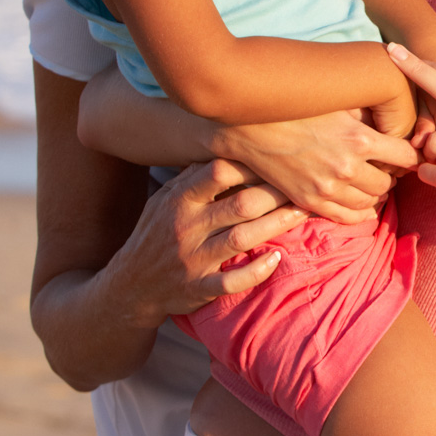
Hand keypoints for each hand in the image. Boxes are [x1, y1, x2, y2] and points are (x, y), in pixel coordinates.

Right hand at [104, 159, 308, 324]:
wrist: (129, 287)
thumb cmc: (157, 234)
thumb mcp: (164, 200)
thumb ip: (194, 177)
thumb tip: (229, 145)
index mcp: (178, 201)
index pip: (218, 172)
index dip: (252, 163)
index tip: (281, 158)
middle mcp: (185, 228)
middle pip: (239, 204)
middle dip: (276, 193)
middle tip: (306, 185)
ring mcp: (191, 260)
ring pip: (241, 238)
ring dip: (277, 224)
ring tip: (304, 212)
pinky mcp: (197, 290)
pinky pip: (230, 282)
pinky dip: (256, 270)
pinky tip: (276, 259)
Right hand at [209, 110, 416, 223]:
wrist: (251, 126)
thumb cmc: (298, 107)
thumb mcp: (338, 105)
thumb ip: (369, 118)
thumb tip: (397, 123)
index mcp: (360, 139)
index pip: (406, 156)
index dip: (412, 154)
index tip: (410, 152)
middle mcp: (347, 167)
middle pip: (389, 182)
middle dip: (391, 174)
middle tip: (388, 167)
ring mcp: (328, 188)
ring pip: (370, 201)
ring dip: (375, 192)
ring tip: (372, 181)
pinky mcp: (310, 201)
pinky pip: (347, 217)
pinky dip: (359, 212)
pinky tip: (360, 202)